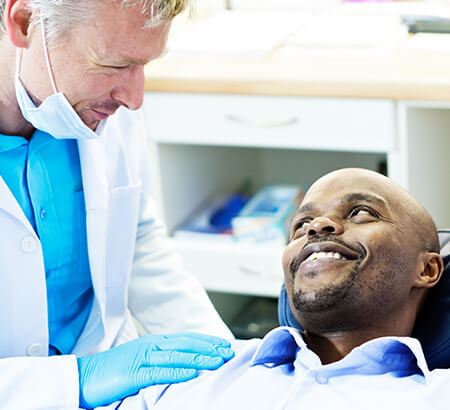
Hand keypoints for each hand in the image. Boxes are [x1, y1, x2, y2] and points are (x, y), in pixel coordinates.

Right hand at [77, 332, 233, 408]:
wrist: (84, 376)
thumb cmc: (114, 371)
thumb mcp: (141, 360)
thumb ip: (161, 359)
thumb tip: (183, 364)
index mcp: (154, 341)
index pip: (186, 338)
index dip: (207, 341)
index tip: (224, 345)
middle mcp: (151, 345)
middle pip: (186, 344)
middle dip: (209, 347)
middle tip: (229, 351)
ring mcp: (143, 357)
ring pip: (178, 356)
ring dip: (200, 358)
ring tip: (218, 361)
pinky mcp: (134, 373)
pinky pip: (160, 372)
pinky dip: (178, 372)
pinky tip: (193, 374)